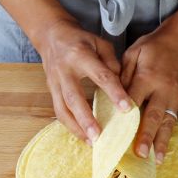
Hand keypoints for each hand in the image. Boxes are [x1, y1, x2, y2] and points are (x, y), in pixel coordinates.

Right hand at [35, 18, 131, 143]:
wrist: (51, 35)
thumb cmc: (80, 40)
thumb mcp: (100, 43)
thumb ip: (112, 63)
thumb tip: (121, 86)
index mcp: (81, 55)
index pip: (100, 76)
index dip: (114, 92)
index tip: (127, 108)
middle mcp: (64, 70)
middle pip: (74, 98)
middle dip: (86, 118)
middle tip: (99, 136)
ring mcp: (54, 82)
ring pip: (62, 109)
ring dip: (76, 128)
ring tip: (91, 142)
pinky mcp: (50, 90)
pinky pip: (58, 112)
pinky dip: (70, 126)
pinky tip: (83, 136)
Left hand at [121, 28, 177, 163]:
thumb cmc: (155, 45)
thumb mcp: (134, 52)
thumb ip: (123, 74)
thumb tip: (114, 95)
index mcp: (148, 76)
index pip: (133, 99)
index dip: (123, 116)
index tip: (113, 132)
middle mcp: (163, 89)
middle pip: (153, 116)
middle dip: (146, 136)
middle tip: (139, 153)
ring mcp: (175, 96)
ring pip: (167, 122)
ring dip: (161, 142)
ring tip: (156, 160)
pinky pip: (172, 119)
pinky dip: (166, 134)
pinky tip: (161, 149)